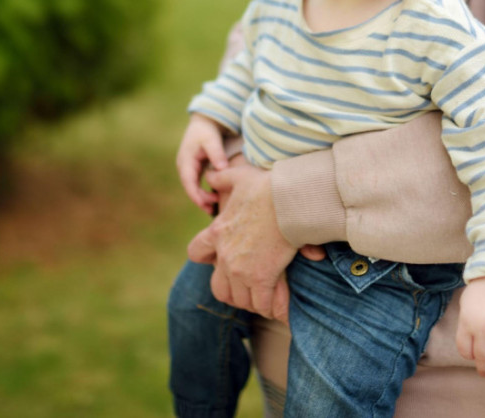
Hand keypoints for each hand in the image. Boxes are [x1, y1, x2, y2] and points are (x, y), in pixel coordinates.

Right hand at [176, 114, 227, 213]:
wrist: (204, 121)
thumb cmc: (207, 130)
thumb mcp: (211, 139)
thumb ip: (216, 153)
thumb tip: (221, 169)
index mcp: (185, 161)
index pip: (189, 182)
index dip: (197, 195)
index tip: (208, 204)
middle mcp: (185, 166)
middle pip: (190, 188)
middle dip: (200, 200)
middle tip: (213, 210)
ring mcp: (189, 168)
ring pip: (194, 187)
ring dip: (202, 198)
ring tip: (214, 209)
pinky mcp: (196, 168)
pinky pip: (198, 183)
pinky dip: (204, 191)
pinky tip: (215, 198)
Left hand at [186, 163, 295, 320]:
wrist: (288, 200)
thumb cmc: (266, 187)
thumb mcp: (238, 177)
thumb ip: (222, 178)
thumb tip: (210, 174)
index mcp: (217, 233)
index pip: (196, 253)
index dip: (205, 258)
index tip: (218, 259)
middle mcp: (224, 256)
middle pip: (218, 287)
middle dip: (232, 292)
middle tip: (246, 289)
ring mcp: (241, 270)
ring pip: (240, 299)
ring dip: (252, 301)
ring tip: (264, 301)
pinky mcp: (262, 278)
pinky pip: (262, 304)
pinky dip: (271, 307)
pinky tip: (280, 309)